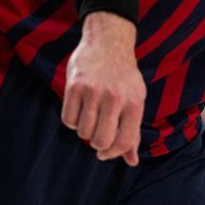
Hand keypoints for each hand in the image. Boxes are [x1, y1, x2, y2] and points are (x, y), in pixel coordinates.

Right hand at [62, 12, 144, 165]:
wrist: (108, 43)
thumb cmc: (124, 77)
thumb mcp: (136, 100)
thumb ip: (133, 131)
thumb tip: (132, 161)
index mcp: (135, 103)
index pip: (123, 141)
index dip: (113, 154)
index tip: (105, 154)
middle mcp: (115, 98)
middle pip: (101, 140)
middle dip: (97, 144)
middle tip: (96, 136)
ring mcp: (94, 92)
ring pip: (83, 131)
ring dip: (84, 130)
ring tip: (90, 117)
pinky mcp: (74, 86)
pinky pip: (68, 120)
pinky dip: (72, 121)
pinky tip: (79, 109)